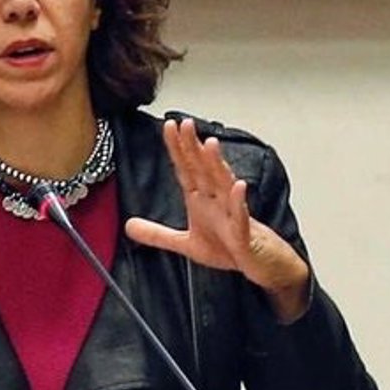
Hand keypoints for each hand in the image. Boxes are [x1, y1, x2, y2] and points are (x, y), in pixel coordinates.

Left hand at [124, 118, 308, 321]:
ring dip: (217, 165)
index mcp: (202, 200)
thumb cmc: (229, 248)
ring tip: (209, 145)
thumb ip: (158, 234)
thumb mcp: (187, 244)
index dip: (178, 149)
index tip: (169, 127)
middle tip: (186, 124)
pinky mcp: (245, 233)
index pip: (187, 169)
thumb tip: (129, 226)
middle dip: (194, 147)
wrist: (259, 265)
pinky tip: (238, 187)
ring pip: (224, 185)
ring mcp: (232, 214)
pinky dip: (239, 202)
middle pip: (203, 169)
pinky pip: (242, 216)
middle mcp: (217, 200)